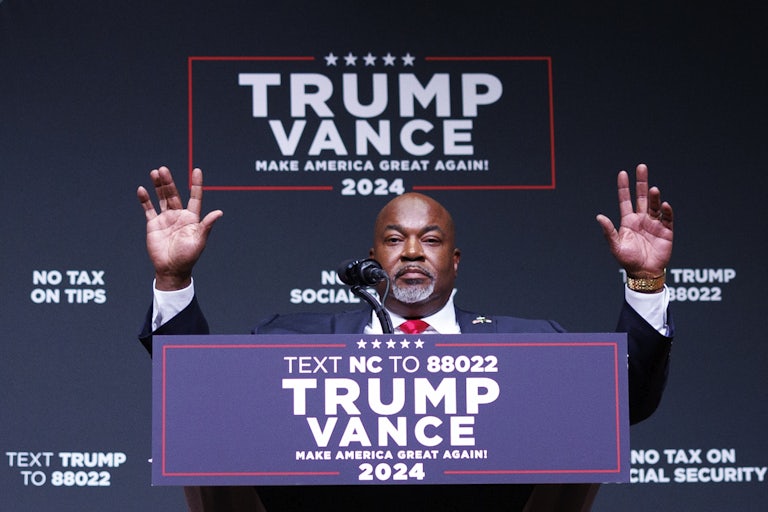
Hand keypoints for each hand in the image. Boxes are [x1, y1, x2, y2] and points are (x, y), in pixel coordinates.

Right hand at [137, 166, 222, 289]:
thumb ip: (206, 225)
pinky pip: (148, 209)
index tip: (197, 170)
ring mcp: (166, 219)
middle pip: (174, 194)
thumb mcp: (199, 240)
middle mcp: (179, 215)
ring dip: (158, 186)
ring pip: (162, 198)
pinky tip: (142, 190)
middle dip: (169, 182)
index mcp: (192, 218)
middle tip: (163, 169)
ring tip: (155, 172)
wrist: (171, 269)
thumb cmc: (188, 257)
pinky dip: (145, 200)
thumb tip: (219, 212)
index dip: (196, 184)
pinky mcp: (153, 224)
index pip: (195, 197)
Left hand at [596, 164, 672, 278]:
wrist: (644, 273)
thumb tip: (599, 216)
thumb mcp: (616, 246)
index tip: (623, 173)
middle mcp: (641, 219)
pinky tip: (664, 204)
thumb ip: (609, 231)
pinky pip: (667, 218)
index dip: (624, 187)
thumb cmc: (628, 261)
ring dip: (654, 197)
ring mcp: (654, 224)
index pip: (625, 200)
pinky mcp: (666, 231)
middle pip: (641, 197)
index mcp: (628, 221)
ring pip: (654, 205)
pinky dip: (667, 211)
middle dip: (641, 182)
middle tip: (641, 167)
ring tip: (653, 189)